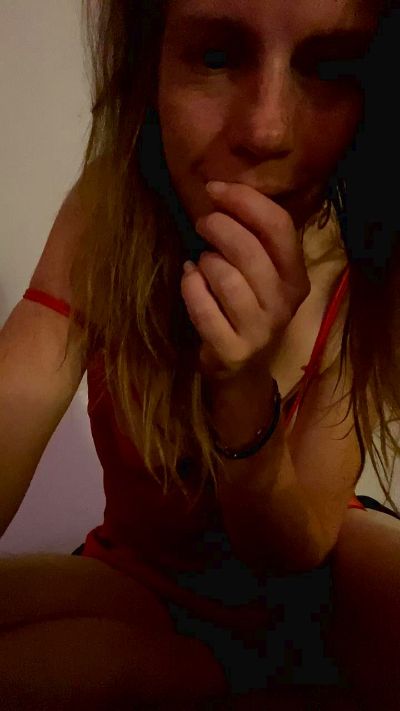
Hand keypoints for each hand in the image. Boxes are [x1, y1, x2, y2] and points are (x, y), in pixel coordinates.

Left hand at [180, 182, 310, 381]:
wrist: (242, 367)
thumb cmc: (246, 306)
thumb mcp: (262, 272)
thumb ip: (253, 236)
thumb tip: (221, 190)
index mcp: (296, 277)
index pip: (278, 226)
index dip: (244, 201)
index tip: (215, 189)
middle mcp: (284, 303)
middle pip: (250, 250)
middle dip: (218, 227)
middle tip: (203, 224)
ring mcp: (260, 329)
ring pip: (225, 277)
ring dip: (205, 261)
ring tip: (202, 263)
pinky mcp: (232, 349)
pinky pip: (203, 307)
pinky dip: (190, 287)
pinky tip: (190, 279)